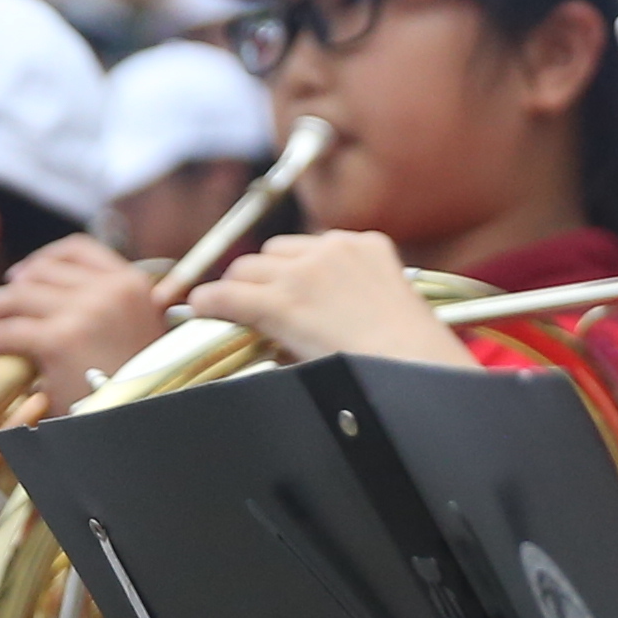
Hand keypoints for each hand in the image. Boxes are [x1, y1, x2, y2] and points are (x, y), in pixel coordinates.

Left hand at [0, 232, 172, 393]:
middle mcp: (112, 290)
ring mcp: (88, 312)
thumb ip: (101, 311)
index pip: (79, 250)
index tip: (20, 275)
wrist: (140, 423)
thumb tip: (35, 297)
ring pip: (19, 297)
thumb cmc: (134, 392)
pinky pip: (8, 332)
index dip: (43, 259)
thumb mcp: (131, 337)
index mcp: (133, 285)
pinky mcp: (62, 340)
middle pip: (43, 273)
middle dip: (8, 289)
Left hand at [191, 230, 461, 365]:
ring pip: (248, 268)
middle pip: (274, 252)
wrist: (416, 370)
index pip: (311, 247)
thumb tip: (314, 322)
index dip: (293, 271)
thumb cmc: (412, 356)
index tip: (288, 288)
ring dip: (243, 289)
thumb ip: (355, 297)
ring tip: (236, 310)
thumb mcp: (389, 306)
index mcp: (367, 246)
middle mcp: (334, 249)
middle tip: (258, 303)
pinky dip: (211, 302)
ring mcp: (305, 272)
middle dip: (265, 277)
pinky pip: (228, 295)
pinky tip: (201, 309)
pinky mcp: (282, 301)